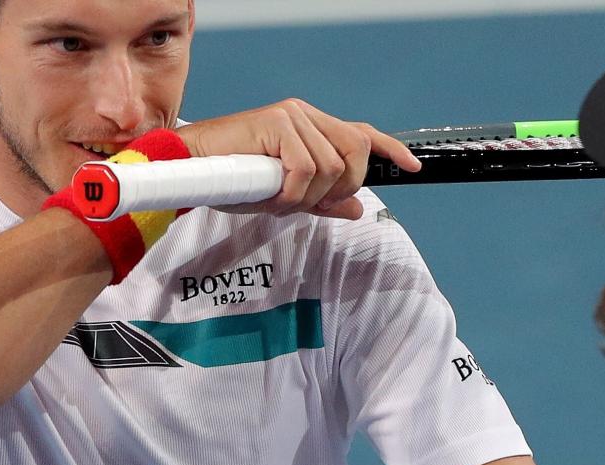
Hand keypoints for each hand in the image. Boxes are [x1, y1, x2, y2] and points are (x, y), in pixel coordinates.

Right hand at [175, 99, 421, 218]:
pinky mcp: (278, 122)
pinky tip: (270, 196)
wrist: (191, 168)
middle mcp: (306, 115)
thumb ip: (322, 202)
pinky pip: (305, 170)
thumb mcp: (285, 196)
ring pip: (331, 167)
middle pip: (354, 155)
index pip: (361, 134)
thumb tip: (357, 210)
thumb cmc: (231, 180)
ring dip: (306, 197)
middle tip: (307, 204)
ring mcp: (293, 116)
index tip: (413, 167)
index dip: (390, 149)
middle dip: (340, 189)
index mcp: (312, 126)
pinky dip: (291, 195)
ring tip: (276, 200)